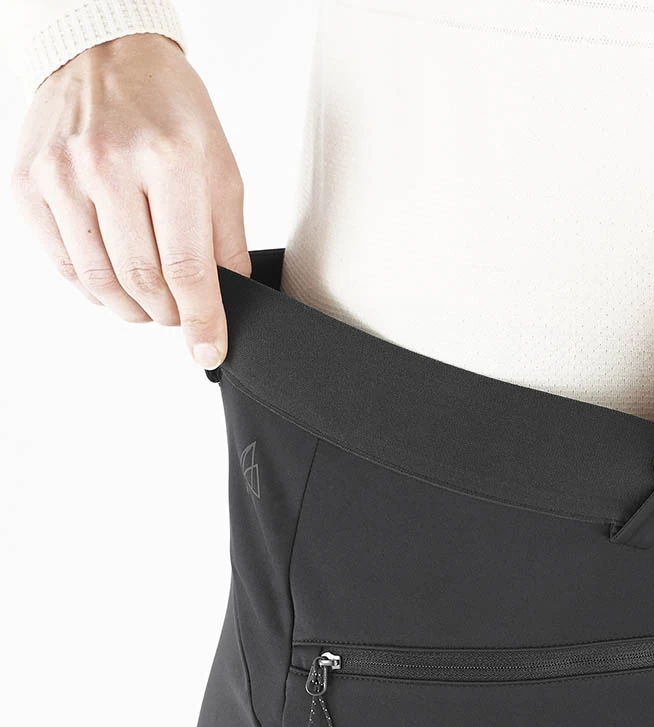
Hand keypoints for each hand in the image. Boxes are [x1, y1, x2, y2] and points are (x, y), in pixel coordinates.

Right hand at [9, 32, 249, 368]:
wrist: (105, 55)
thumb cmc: (169, 109)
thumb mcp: (220, 168)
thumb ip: (227, 239)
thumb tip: (227, 300)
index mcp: (169, 160)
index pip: (188, 268)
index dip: (202, 321)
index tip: (210, 349)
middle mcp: (108, 165)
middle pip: (142, 282)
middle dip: (170, 315)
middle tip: (182, 314)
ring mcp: (62, 175)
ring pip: (100, 282)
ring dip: (133, 308)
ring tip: (152, 302)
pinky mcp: (29, 185)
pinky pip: (65, 264)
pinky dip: (96, 287)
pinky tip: (116, 277)